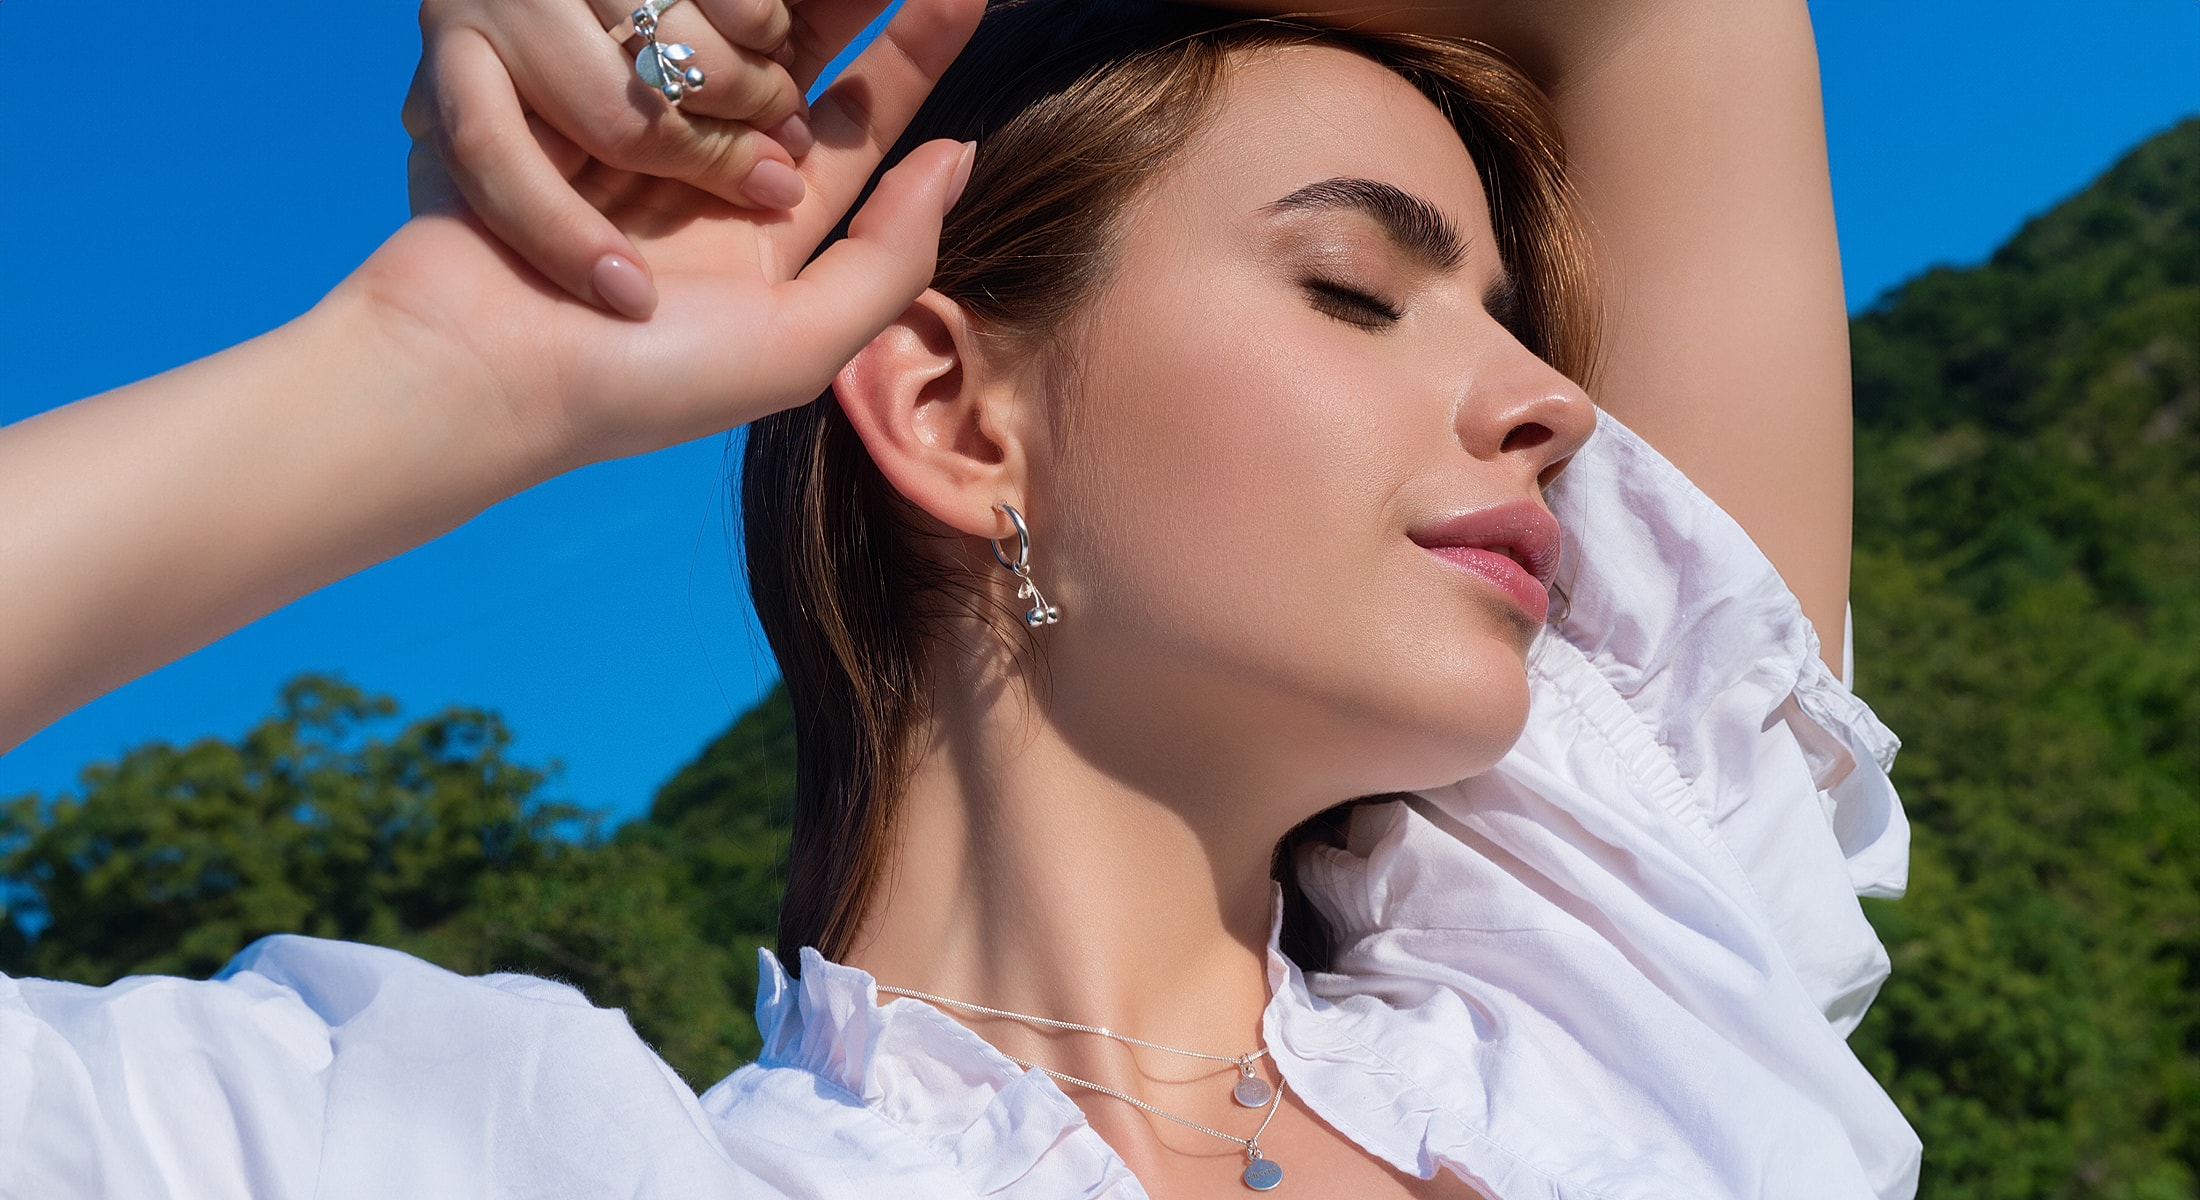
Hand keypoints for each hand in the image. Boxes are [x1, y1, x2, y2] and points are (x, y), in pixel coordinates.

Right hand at [356, 0, 983, 471]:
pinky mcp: (552, 104)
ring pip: (709, 40)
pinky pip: (620, 40)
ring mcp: (627, 138)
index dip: (909, 53)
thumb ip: (889, 256)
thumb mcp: (795, 343)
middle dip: (833, 7)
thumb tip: (958, 155)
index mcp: (771, 239)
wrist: (469, 374)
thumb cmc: (637, 380)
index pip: (856, 126)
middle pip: (788, 63)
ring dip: (751, 7)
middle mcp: (707, 181)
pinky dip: (654, 7)